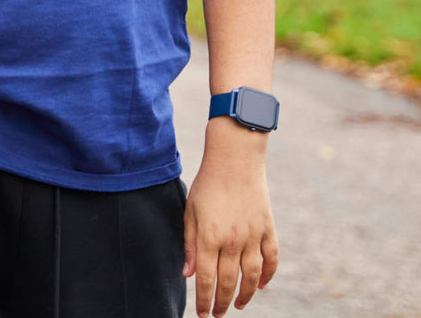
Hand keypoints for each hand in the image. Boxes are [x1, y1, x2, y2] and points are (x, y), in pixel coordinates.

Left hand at [182, 124, 277, 316]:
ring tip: (237, 305)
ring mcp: (253, 235)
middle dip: (221, 303)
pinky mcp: (268, 227)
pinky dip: (269, 275)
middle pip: (228, 282)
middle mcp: (233, 240)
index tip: (202, 314)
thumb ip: (190, 244)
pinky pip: (272, 259)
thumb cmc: (208, 182)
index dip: (203, 300)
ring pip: (252, 277)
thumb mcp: (191, 210)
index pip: (206, 279)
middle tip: (216, 314)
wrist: (235, 157)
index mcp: (210, 236)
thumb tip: (188, 275)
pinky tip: (262, 285)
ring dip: (246, 295)